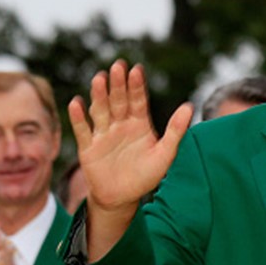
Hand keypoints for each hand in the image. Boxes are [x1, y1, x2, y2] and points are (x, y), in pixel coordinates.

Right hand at [67, 60, 193, 258]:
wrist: (122, 198)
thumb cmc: (145, 176)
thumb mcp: (165, 154)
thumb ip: (176, 130)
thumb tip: (189, 105)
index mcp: (139, 123)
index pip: (138, 100)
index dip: (137, 86)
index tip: (136, 69)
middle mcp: (120, 124)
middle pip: (118, 101)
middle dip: (118, 84)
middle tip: (118, 66)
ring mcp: (103, 134)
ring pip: (100, 111)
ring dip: (99, 95)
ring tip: (99, 78)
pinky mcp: (88, 148)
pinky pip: (83, 131)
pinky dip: (78, 118)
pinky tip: (76, 103)